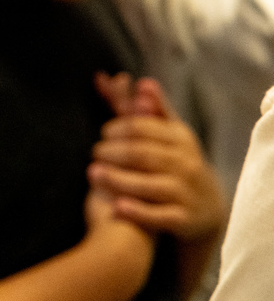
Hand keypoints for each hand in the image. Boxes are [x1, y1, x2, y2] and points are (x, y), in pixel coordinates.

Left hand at [89, 77, 223, 242]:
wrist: (208, 208)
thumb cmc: (179, 162)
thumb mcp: (170, 135)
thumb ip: (151, 109)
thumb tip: (142, 81)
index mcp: (180, 139)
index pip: (143, 128)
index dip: (119, 128)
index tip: (103, 132)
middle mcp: (186, 164)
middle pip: (143, 154)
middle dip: (115, 152)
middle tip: (95, 152)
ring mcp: (185, 193)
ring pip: (149, 184)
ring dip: (119, 179)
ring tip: (93, 173)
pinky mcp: (183, 220)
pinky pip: (160, 216)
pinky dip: (139, 211)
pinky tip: (117, 207)